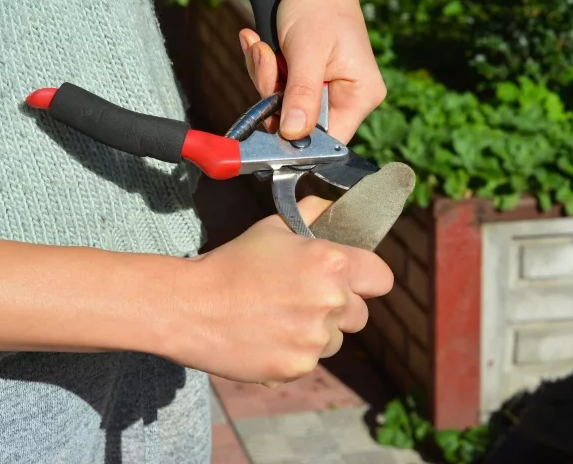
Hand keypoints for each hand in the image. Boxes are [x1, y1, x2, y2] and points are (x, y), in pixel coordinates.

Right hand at [163, 196, 392, 385]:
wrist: (190, 306)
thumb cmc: (231, 263)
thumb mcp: (273, 228)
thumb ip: (311, 215)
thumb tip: (331, 205)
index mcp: (332, 263)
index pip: (381, 278)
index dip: (367, 278)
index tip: (355, 281)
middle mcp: (331, 301)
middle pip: (361, 314)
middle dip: (340, 308)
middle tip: (304, 300)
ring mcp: (315, 339)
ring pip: (336, 341)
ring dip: (317, 333)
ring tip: (280, 319)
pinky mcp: (298, 367)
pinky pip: (311, 362)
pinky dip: (294, 353)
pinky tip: (267, 336)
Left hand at [238, 0, 385, 144]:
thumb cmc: (318, 3)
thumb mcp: (308, 52)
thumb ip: (302, 95)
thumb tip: (293, 135)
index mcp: (361, 95)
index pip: (329, 139)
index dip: (298, 138)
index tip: (271, 124)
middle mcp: (346, 97)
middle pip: (300, 123)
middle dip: (274, 95)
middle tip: (269, 59)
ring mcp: (325, 89)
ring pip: (282, 106)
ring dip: (265, 77)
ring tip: (264, 46)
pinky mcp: (305, 79)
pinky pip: (277, 90)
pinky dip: (264, 68)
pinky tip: (261, 45)